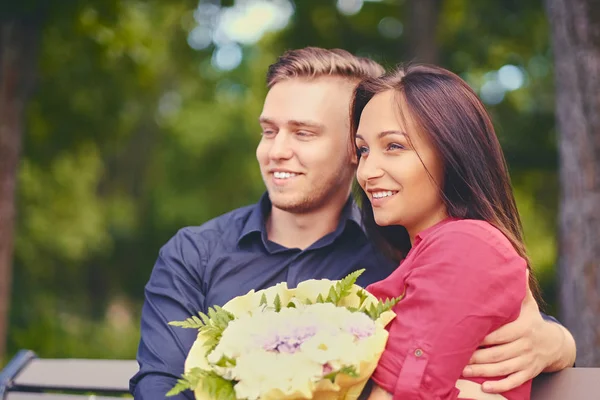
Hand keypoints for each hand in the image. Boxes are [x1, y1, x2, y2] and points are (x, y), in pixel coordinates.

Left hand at [462, 271, 569, 393]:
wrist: (553, 343)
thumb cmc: (531, 319)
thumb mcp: (528, 304)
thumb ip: (519, 288)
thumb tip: (518, 265)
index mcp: (524, 326)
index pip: (501, 333)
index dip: (482, 337)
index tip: (463, 336)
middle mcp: (526, 344)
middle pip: (498, 353)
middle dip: (477, 357)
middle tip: (455, 358)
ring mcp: (528, 360)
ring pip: (503, 368)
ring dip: (482, 372)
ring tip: (462, 372)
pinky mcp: (529, 372)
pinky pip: (515, 381)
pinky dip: (501, 386)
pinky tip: (486, 388)